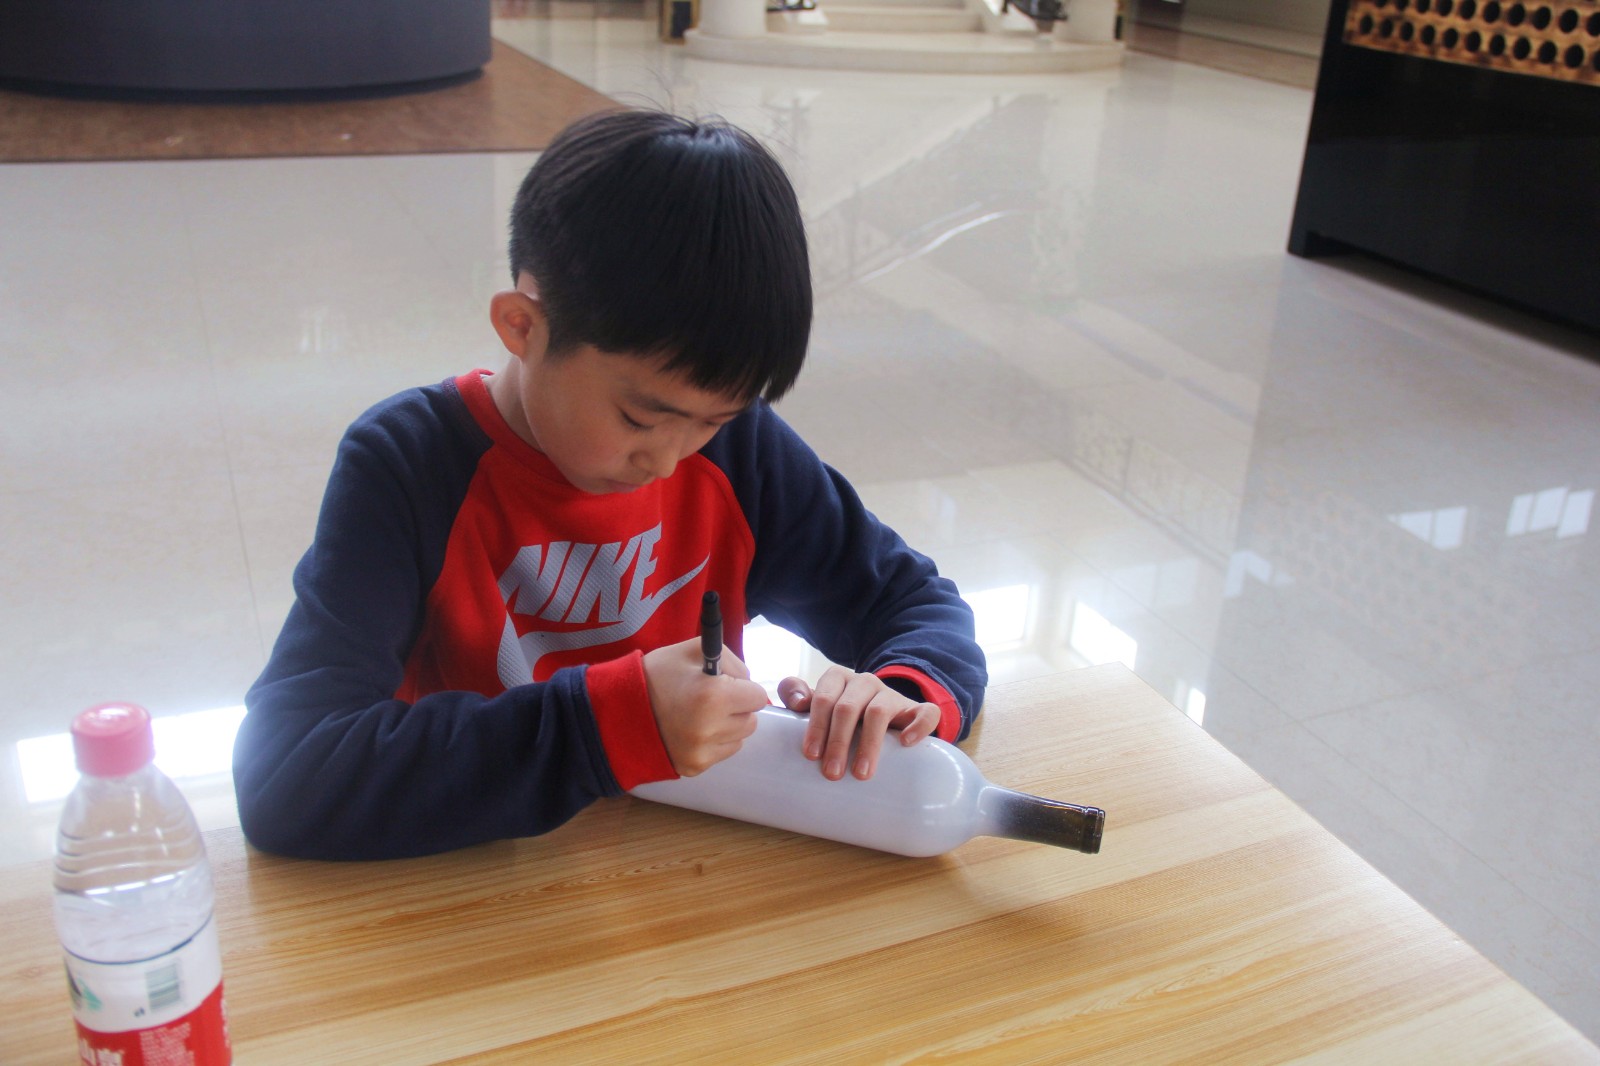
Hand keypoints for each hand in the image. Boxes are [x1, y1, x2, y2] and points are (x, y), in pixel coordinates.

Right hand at [643, 637, 767, 776]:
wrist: (618, 709)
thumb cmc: (656, 674)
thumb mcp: (692, 650)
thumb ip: (731, 661)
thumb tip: (748, 681)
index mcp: (714, 696)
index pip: (757, 697)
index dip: (743, 687)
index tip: (726, 684)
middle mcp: (710, 728)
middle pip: (751, 720)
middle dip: (737, 708)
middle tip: (712, 699)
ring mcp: (701, 752)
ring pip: (739, 738)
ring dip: (727, 726)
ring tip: (700, 714)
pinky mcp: (694, 767)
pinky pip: (722, 753)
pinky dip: (714, 741)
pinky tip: (692, 729)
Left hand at [776, 667, 939, 781]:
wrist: (886, 712)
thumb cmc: (843, 713)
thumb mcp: (819, 702)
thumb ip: (797, 694)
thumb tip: (796, 703)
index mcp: (838, 678)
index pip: (823, 698)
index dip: (816, 726)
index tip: (811, 755)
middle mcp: (864, 682)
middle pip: (848, 708)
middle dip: (838, 742)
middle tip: (832, 774)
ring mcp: (891, 694)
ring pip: (879, 712)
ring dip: (869, 744)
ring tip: (861, 774)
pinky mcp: (915, 708)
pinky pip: (924, 712)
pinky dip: (917, 726)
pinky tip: (906, 743)